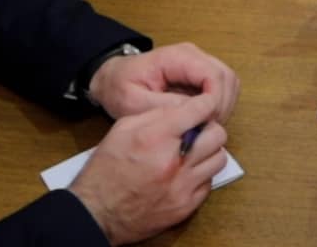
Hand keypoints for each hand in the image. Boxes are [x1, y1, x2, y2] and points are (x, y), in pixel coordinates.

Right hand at [67, 89, 228, 243]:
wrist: (97, 212)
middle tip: (197, 130)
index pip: (198, 110)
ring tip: (194, 152)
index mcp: (156, 137)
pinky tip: (186, 172)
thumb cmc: (105, 170)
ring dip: (209, 151)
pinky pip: (209, 183)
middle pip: (216, 134)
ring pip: (219, 159)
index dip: (205, 103)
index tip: (204, 105)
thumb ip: (154, 115)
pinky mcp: (185, 206)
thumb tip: (181, 109)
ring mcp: (182, 186)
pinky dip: (202, 174)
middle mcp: (174, 161)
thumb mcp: (122, 130)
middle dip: (209, 128)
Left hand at [88, 42, 239, 121]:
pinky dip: (219, 106)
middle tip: (205, 129)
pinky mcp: (200, 74)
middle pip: (227, 78)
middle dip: (222, 106)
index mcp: (177, 57)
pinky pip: (222, 88)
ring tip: (203, 126)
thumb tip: (194, 113)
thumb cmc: (120, 88)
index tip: (204, 124)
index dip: (215, 102)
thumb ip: (164, 106)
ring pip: (229, 83)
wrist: (113, 78)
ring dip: (223, 106)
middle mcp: (193, 55)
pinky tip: (202, 120)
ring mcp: (199, 63)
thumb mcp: (133, 102)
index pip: (213, 75)